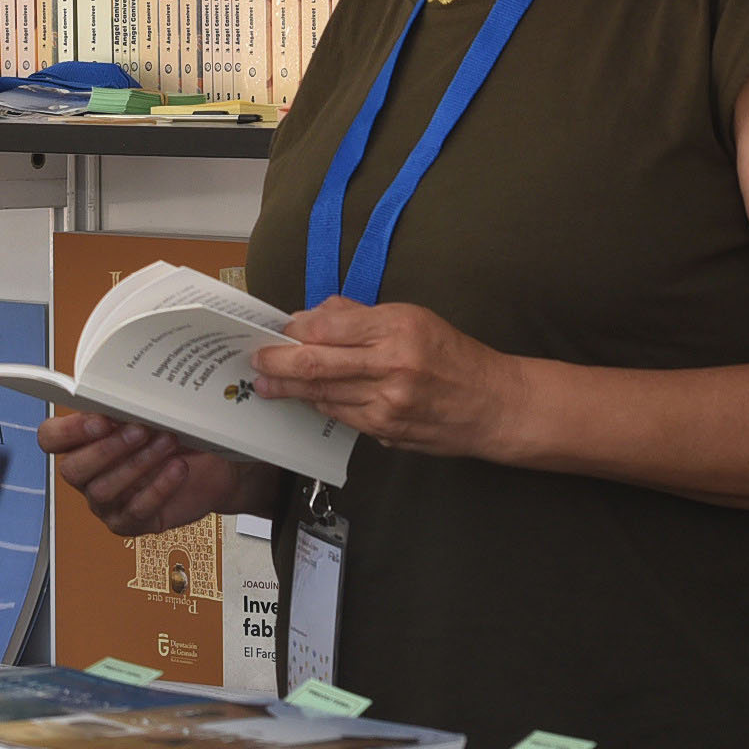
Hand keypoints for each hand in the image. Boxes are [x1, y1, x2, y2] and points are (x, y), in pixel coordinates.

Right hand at [40, 409, 259, 536]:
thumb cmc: (172, 434)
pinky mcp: (130, 523)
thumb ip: (127, 408)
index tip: (100, 419)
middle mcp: (86, 475)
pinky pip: (136, 511)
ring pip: (104, 490)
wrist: (208, 467)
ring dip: (138, 464)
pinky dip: (159, 487)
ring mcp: (105, 503)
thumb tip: (124, 397)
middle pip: (73, 470)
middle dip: (107, 449)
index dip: (69, 431)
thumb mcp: (149, 415)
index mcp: (80, 443)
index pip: (50, 438)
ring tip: (167, 442)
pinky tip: (177, 468)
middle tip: (140, 429)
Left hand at [251, 298, 525, 461]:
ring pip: (324, 394)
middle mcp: (392, 365)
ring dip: (290, 388)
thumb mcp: (412, 317)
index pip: (329, 327)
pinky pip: (340, 415)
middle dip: (278, 363)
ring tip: (267, 383)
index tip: (278, 329)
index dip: (296, 329)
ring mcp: (388, 403)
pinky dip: (320, 404)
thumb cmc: (451, 354)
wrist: (492, 404)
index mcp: (397, 328)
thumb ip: (359, 316)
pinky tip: (307, 397)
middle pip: (318, 364)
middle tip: (255, 360)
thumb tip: (311, 318)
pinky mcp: (387, 431)